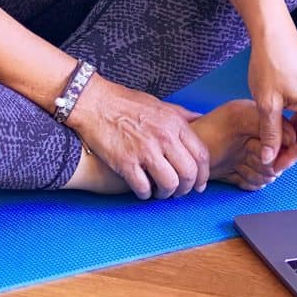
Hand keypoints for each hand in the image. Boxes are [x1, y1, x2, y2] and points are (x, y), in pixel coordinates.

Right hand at [68, 74, 211, 199]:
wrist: (94, 102)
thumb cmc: (126, 103)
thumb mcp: (160, 104)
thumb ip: (182, 115)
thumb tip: (201, 119)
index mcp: (174, 123)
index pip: (201, 155)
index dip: (203, 174)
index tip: (199, 184)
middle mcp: (163, 137)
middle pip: (189, 173)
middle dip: (187, 188)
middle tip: (180, 192)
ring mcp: (144, 150)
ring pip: (170, 184)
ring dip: (167, 194)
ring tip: (161, 192)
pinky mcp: (125, 162)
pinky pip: (143, 189)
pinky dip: (145, 194)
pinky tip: (143, 190)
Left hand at [245, 24, 296, 179]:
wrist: (273, 32)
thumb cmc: (270, 61)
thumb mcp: (267, 103)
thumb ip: (270, 134)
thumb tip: (270, 157)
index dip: (290, 158)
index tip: (274, 165)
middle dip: (294, 149)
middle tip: (274, 158)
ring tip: (276, 143)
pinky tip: (283, 123)